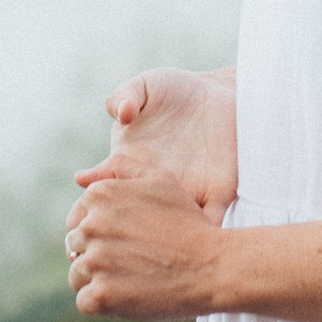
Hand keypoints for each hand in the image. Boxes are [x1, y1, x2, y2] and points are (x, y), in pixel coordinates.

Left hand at [66, 165, 227, 321]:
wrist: (212, 266)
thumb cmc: (189, 223)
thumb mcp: (161, 181)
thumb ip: (122, 171)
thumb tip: (81, 178)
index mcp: (99, 196)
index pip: (76, 220)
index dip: (99, 234)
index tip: (124, 243)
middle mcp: (91, 225)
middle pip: (75, 247)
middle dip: (98, 256)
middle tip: (132, 262)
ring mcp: (94, 261)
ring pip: (77, 275)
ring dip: (99, 280)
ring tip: (132, 279)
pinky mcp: (100, 295)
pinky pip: (85, 301)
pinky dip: (104, 303)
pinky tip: (130, 295)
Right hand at [82, 65, 237, 215]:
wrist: (220, 95)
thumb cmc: (174, 91)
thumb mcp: (145, 86)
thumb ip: (124, 95)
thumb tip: (122, 114)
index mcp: (128, 164)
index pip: (107, 188)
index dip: (101, 196)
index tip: (102, 193)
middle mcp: (152, 186)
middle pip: (135, 217)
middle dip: (128, 226)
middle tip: (131, 219)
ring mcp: (184, 193)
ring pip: (169, 227)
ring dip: (164, 236)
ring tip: (165, 225)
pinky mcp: (216, 194)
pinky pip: (211, 220)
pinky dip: (206, 229)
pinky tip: (201, 225)